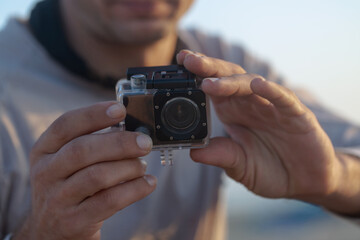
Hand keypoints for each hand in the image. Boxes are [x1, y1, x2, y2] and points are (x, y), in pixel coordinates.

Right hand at [14, 102, 156, 239]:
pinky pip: (109, 201)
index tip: (120, 109)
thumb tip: (131, 129)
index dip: (94, 115)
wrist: (51, 231)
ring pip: (97, 176)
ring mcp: (58, 199)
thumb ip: (93, 144)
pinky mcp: (74, 221)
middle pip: (82, 150)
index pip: (65, 125)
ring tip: (143, 165)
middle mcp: (46, 173)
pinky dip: (134, 189)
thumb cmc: (70, 186)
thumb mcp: (68, 163)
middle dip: (119, 143)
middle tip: (145, 142)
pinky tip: (148, 183)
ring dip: (128, 167)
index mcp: (44, 150)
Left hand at [177, 50, 359, 214]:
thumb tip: (193, 152)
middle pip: (228, 80)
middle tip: (188, 60)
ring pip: (251, 85)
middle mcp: (251, 105)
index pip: (213, 89)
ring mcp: (273, 107)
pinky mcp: (296, 115)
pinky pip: (283, 99)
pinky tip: (259, 85)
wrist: (304, 182)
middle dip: (208, 69)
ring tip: (210, 82)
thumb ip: (220, 156)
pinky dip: (272, 91)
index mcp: (234, 112)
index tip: (178, 67)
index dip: (197, 77)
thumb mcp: (239, 166)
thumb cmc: (270, 170)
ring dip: (230, 81)